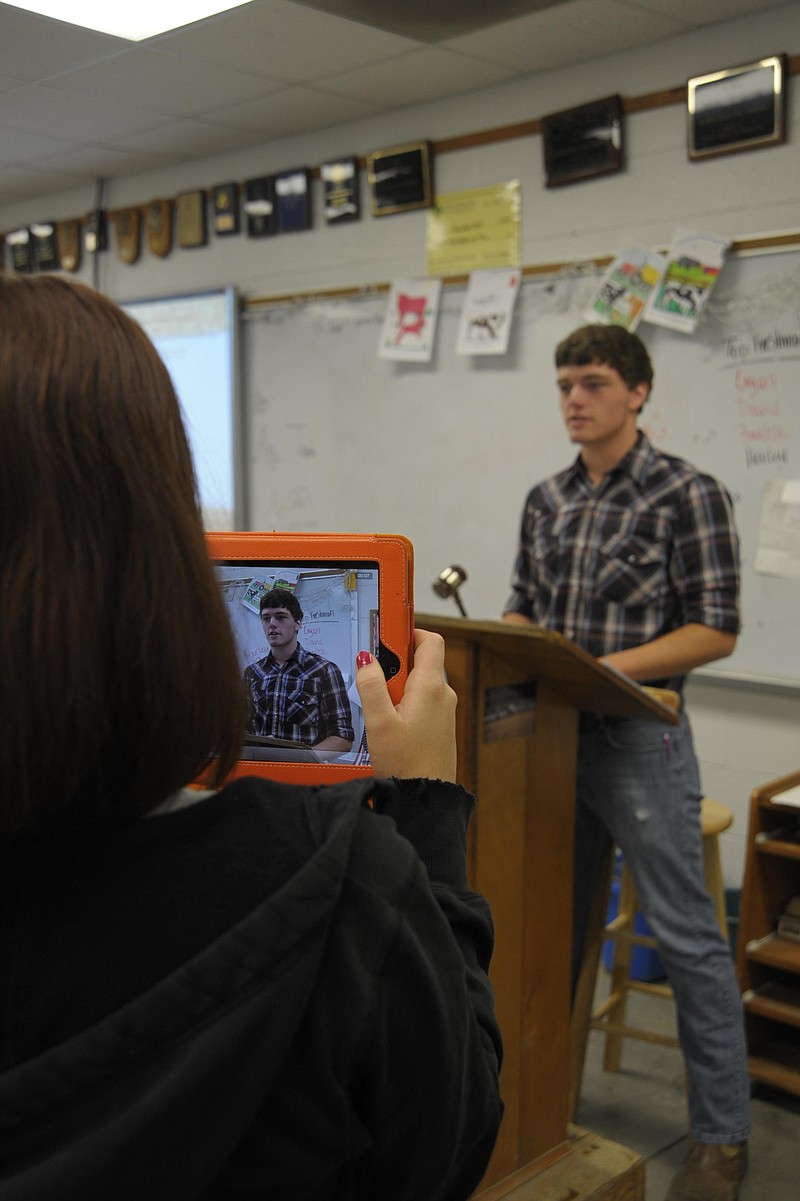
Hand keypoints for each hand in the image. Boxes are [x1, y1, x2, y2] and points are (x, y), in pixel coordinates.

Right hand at [355, 628, 456, 781]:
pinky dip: (405, 703)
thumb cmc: (406, 764)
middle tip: (375, 683)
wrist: (426, 799)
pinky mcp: (440, 726)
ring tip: (380, 711)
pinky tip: (390, 726)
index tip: (386, 637)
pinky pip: (423, 702)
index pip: (430, 641)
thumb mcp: (379, 724)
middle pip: (420, 662)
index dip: (409, 633)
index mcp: (430, 687)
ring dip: (398, 688)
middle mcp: (443, 694)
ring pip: (419, 684)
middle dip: (396, 666)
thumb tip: (367, 658)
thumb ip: (371, 687)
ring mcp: (444, 711)